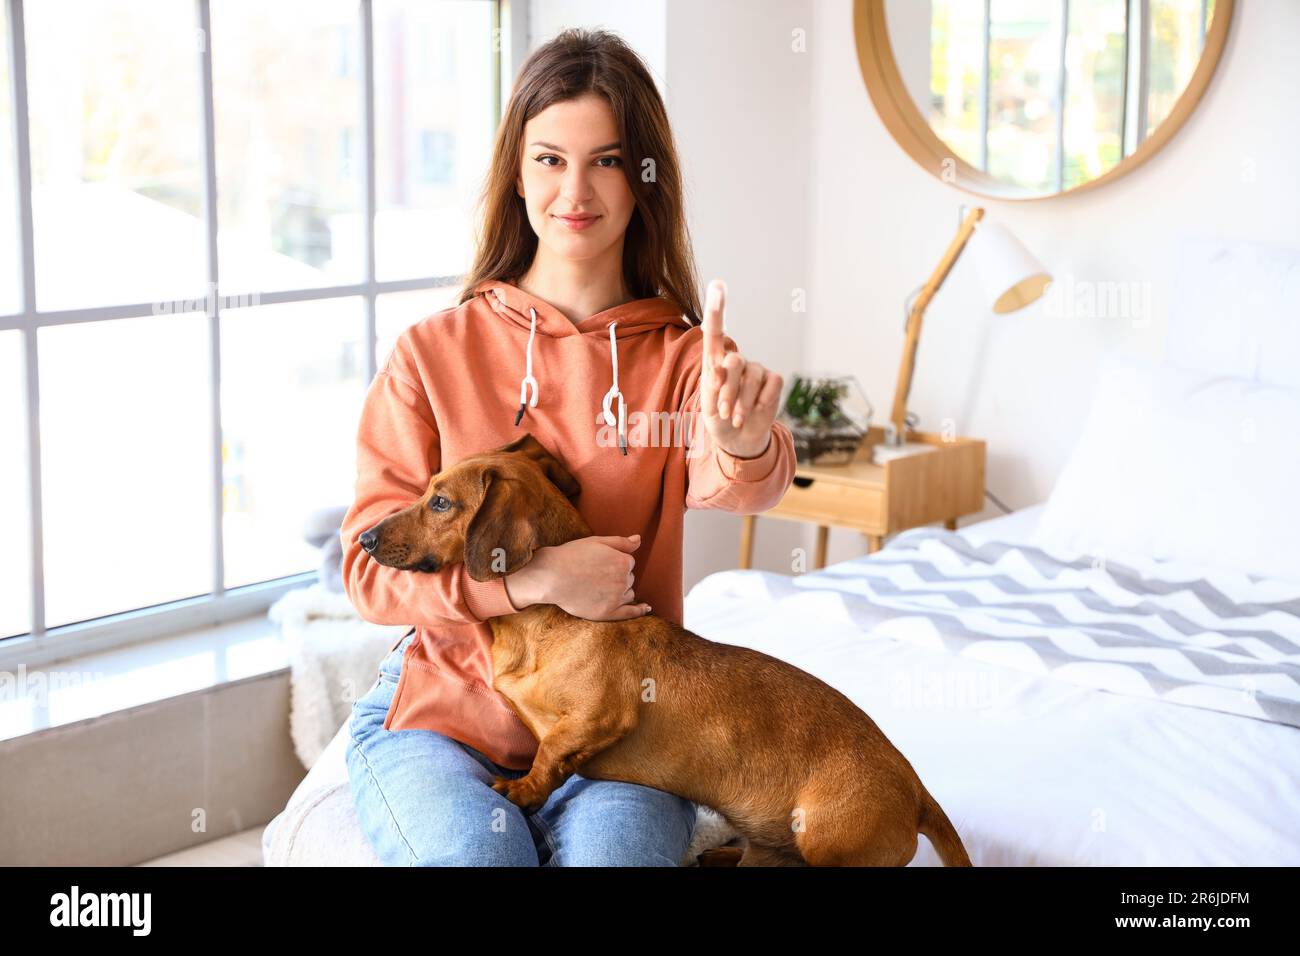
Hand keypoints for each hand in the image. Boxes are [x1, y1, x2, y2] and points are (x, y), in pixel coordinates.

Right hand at [503, 534, 651, 621]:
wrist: (550, 576)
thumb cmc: (571, 556)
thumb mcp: (596, 541)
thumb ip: (621, 542)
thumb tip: (639, 539)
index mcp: (623, 562)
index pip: (627, 562)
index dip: (613, 561)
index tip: (598, 562)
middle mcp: (623, 581)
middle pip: (628, 578)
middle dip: (617, 575)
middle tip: (595, 573)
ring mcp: (616, 598)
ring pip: (628, 593)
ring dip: (621, 590)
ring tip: (601, 587)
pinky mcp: (607, 613)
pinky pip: (629, 613)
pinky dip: (639, 610)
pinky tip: (646, 608)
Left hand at [699, 279, 782, 458]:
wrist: (738, 440)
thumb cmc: (719, 418)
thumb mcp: (709, 402)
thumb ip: (716, 380)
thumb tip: (727, 361)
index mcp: (715, 362)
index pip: (715, 332)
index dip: (717, 309)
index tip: (718, 285)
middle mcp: (736, 361)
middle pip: (734, 362)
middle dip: (728, 391)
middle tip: (724, 412)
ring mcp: (756, 370)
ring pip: (752, 377)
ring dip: (742, 403)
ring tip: (736, 417)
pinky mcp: (772, 380)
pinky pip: (770, 385)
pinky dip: (761, 403)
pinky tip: (755, 412)